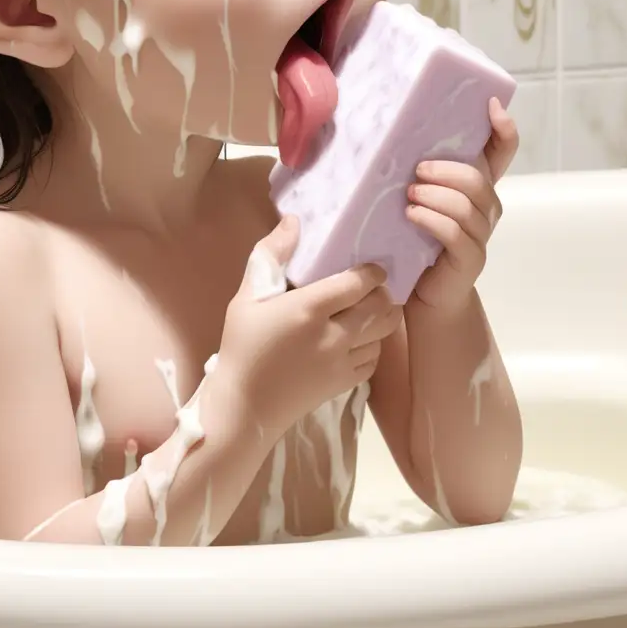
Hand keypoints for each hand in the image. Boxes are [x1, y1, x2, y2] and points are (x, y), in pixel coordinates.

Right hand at [215, 216, 400, 433]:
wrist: (245, 406)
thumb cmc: (243, 347)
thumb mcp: (247, 297)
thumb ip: (271, 255)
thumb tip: (293, 220)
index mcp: (309, 309)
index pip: (360, 283)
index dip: (373, 272)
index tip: (371, 268)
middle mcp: (333, 335)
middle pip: (380, 306)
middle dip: (383, 293)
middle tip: (374, 288)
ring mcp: (341, 362)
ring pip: (383, 333)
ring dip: (382, 320)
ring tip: (372, 311)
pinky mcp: (344, 384)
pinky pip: (374, 359)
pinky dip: (373, 346)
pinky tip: (360, 339)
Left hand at [406, 97, 519, 314]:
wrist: (427, 294)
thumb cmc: (419, 239)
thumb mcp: (422, 199)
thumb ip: (421, 174)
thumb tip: (391, 136)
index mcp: (479, 186)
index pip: (504, 151)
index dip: (504, 128)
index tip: (491, 105)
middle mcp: (487, 208)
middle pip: (478, 178)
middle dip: (447, 170)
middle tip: (417, 171)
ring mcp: (481, 234)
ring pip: (467, 205)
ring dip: (435, 195)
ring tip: (409, 194)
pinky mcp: (469, 258)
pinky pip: (455, 232)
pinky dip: (431, 220)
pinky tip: (412, 215)